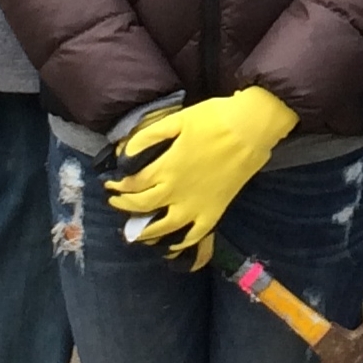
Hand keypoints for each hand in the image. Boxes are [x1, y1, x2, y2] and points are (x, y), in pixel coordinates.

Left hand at [105, 85, 295, 264]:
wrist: (252, 128)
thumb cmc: (215, 118)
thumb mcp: (177, 120)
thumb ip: (148, 137)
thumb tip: (125, 154)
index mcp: (166, 167)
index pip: (133, 183)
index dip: (118, 185)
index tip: (110, 183)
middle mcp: (176, 191)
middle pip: (141, 206)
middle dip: (123, 205)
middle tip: (115, 202)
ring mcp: (196, 205)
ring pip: (162, 227)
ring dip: (142, 230)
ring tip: (133, 229)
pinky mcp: (214, 212)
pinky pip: (194, 235)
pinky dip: (179, 243)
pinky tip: (171, 243)